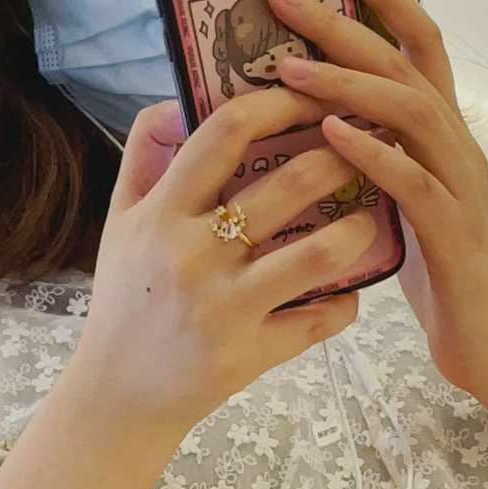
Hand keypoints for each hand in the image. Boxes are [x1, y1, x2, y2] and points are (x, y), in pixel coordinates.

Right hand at [71, 90, 378, 443]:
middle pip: (288, 185)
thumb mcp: (119, 219)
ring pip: (318, 255)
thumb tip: (183, 98)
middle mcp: (195, 257)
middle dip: (341, 156)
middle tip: (366, 147)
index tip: (312, 92)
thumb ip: (144, 150)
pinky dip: (345, 303)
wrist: (118, 396)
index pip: (225, 134)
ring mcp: (227, 308)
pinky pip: (319, 320)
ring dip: (358, 228)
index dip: (278, 102)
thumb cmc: (126, 299)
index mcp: (162, 215)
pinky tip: (352, 289)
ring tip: (369, 216)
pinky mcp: (252, 354)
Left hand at [267, 0, 487, 396]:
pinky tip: (330, 136)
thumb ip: (379, 162)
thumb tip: (324, 130)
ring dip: (347, 84)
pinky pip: (412, 180)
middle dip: (343, 25)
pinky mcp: (453, 232)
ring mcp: (460, 186)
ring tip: (291, 68)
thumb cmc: (442, 279)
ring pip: (411, 110)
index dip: (384, 0)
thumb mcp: (404, 205)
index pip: (422, 46)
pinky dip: (370, 152)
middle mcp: (459, 148)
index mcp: (446, 137)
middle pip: (406, 64)